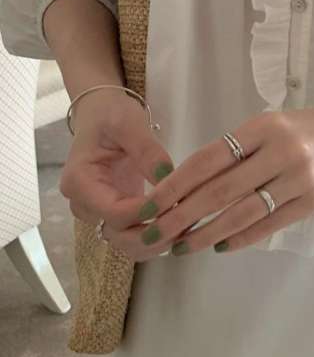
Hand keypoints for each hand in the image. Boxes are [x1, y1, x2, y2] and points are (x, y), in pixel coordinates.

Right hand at [60, 89, 175, 260]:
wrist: (102, 114)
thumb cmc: (111, 114)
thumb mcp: (129, 123)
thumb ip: (147, 151)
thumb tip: (167, 178)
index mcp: (79, 182)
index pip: (114, 213)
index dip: (147, 214)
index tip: (177, 204)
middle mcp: (84, 204)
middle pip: (119, 235)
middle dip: (154, 233)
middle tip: (189, 220)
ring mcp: (98, 212)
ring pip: (127, 242)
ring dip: (158, 240)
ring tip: (189, 224)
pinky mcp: (115, 213)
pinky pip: (134, 234)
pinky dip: (157, 234)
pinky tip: (181, 224)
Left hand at [122, 102, 313, 255]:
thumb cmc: (294, 131)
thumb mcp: (262, 128)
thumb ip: (229, 154)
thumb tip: (181, 191)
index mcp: (261, 128)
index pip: (208, 160)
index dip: (175, 185)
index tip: (150, 205)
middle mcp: (281, 152)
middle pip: (221, 191)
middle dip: (183, 216)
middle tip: (156, 234)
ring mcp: (299, 178)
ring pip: (243, 213)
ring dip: (207, 233)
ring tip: (182, 247)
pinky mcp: (312, 202)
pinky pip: (268, 225)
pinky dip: (240, 238)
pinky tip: (219, 246)